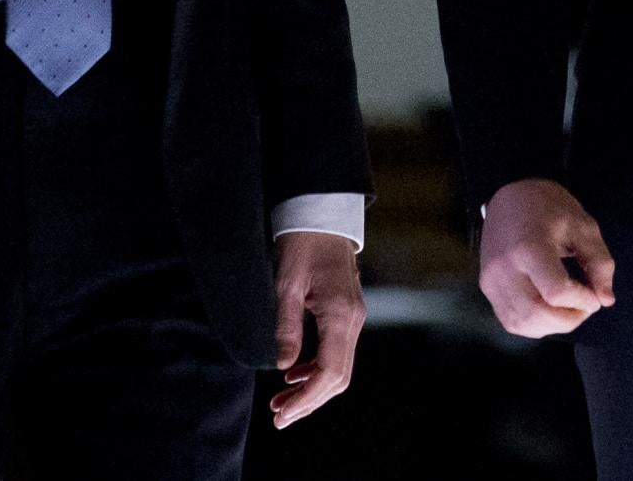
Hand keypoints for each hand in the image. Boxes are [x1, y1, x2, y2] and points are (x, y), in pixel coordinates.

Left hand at [269, 231, 364, 429]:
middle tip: (279, 417)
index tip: (283, 414)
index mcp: (340, 315)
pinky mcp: (346, 314)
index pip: (329, 372)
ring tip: (280, 401)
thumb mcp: (285, 284)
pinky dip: (316, 369)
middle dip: (309, 401)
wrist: (322, 215)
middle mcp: (353, 321)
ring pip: (338, 367)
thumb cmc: (302, 243)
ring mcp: (353, 318)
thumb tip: (283, 367)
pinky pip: (336, 352)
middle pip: (338, 378)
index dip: (306, 398)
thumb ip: (285, 326)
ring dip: (311, 388)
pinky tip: (293, 374)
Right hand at [476, 179, 615, 337]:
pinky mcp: (486, 288)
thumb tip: (605, 300)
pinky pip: (511, 321)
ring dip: (552, 326)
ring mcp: (491, 280)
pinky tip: (549, 311)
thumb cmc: (548, 207)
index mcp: (529, 248)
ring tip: (569, 309)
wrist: (508, 194)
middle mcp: (504, 268)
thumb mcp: (583, 226)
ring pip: (523, 324)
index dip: (582, 301)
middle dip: (570, 319)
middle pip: (538, 314)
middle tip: (585, 306)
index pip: (557, 293)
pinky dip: (535, 325)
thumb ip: (599, 263)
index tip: (594, 294)